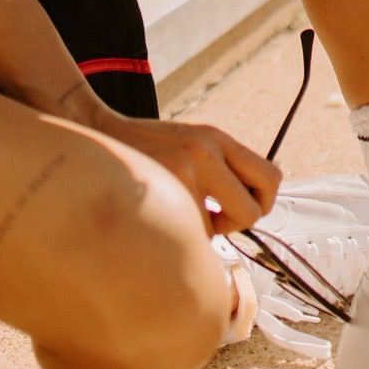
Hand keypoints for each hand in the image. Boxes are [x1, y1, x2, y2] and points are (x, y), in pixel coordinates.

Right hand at [84, 103, 279, 234]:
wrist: (97, 135)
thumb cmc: (148, 149)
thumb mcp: (191, 144)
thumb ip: (221, 168)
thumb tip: (252, 209)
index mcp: (216, 138)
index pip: (271, 176)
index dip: (263, 200)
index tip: (242, 205)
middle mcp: (204, 151)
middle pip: (254, 211)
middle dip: (239, 223)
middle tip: (218, 218)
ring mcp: (181, 174)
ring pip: (218, 230)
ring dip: (203, 229)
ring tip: (178, 208)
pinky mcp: (160, 193)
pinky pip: (189, 232)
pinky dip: (180, 230)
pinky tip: (161, 211)